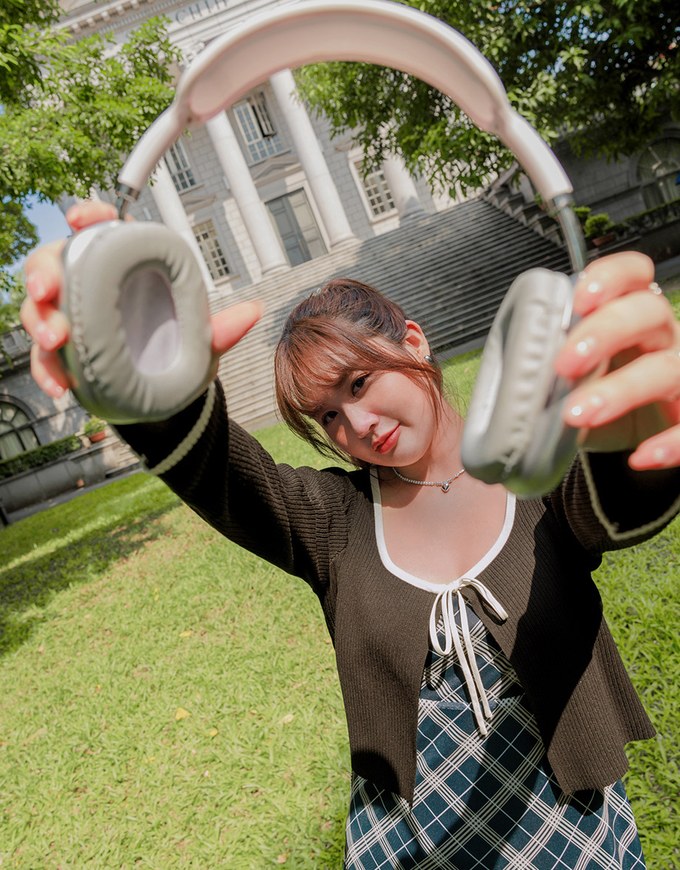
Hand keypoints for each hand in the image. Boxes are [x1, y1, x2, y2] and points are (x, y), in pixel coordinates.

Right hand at [21, 201, 262, 401]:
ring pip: (39, 309)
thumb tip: (252, 313)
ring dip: (41, 322)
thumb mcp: (200, 341)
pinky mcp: (63, 355)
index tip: (81, 219)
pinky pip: (45, 359)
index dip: (88, 218)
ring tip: (57, 340)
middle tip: (48, 292)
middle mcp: (90, 289)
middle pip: (53, 265)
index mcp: (123, 270)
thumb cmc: (177, 351)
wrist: (164, 395)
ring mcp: (72, 320)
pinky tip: (63, 388)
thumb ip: (220, 329)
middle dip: (44, 274)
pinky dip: (48, 372)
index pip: (100, 231)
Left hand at [554, 252, 679, 469]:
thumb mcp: (568, 380)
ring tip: (577, 414)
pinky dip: (670, 444)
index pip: (633, 275)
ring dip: (622, 389)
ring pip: (667, 368)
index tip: (579, 297)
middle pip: (648, 312)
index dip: (611, 277)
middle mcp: (661, 339)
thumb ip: (544, 370)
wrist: (630, 443)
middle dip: (605, 330)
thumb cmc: (597, 399)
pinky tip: (640, 458)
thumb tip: (498, 384)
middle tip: (564, 363)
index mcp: (628, 318)